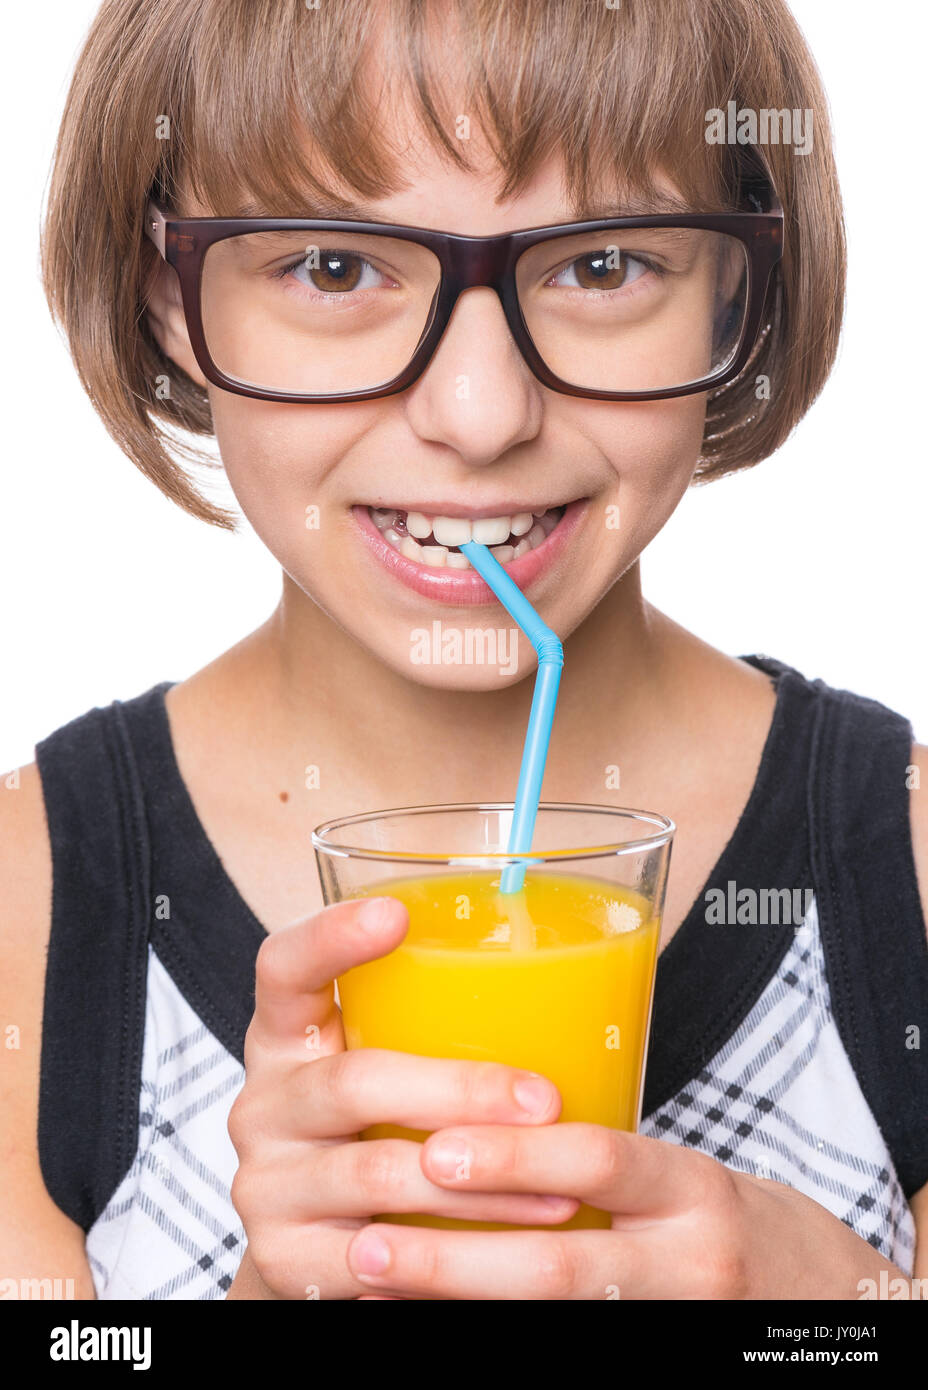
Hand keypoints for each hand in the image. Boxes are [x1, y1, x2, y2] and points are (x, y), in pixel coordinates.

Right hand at [226, 895, 578, 1299]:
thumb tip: (578, 976)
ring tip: (560, 1192)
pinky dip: (448, 1260)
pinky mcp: (283, 1258)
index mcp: (286, 1036)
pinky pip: (377, 1262)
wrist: (321, 1252)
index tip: (397, 913)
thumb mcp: (386, 1069)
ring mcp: (265, 1184)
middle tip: (545, 1100)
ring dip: (482, 1186)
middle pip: (354, 1082)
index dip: (330, 937)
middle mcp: (263, 1104)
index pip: (284, 967)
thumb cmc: (379, 1134)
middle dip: (462, 1091)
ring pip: (381, 1175)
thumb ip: (432, 1029)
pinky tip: (502, 1256)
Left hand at [345, 1123, 910, 1299]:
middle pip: (562, 1267)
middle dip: (456, 1261)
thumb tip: (459, 1127)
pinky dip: (492, 1335)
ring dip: (457, 1304)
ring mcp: (673, 1320)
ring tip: (377, 1289)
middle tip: (370, 1246)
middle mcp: (688, 1261)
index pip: (600, 1161)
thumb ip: (591, 1159)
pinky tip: (426, 1324)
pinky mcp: (652, 1355)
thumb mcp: (673, 1172)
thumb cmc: (710, 1215)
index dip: (515, 1158)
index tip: (435, 1148)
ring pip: (554, 1321)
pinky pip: (564, 1348)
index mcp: (688, 1186)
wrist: (812, 1297)